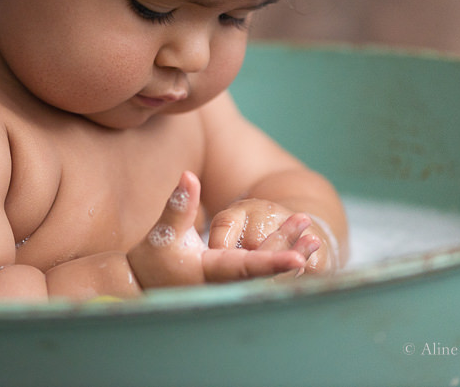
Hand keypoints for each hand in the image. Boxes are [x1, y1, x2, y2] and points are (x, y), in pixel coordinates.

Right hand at [127, 172, 317, 288]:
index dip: (273, 264)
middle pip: (265, 270)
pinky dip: (281, 258)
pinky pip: (262, 271)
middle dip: (291, 252)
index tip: (298, 260)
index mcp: (211, 272)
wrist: (146, 281)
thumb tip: (188, 176)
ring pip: (267, 271)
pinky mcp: (233, 280)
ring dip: (290, 253)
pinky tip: (300, 245)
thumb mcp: (162, 232)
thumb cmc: (153, 257)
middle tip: (313, 236)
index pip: (247, 268)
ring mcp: (231, 284)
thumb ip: (179, 205)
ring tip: (312, 236)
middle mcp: (226, 282)